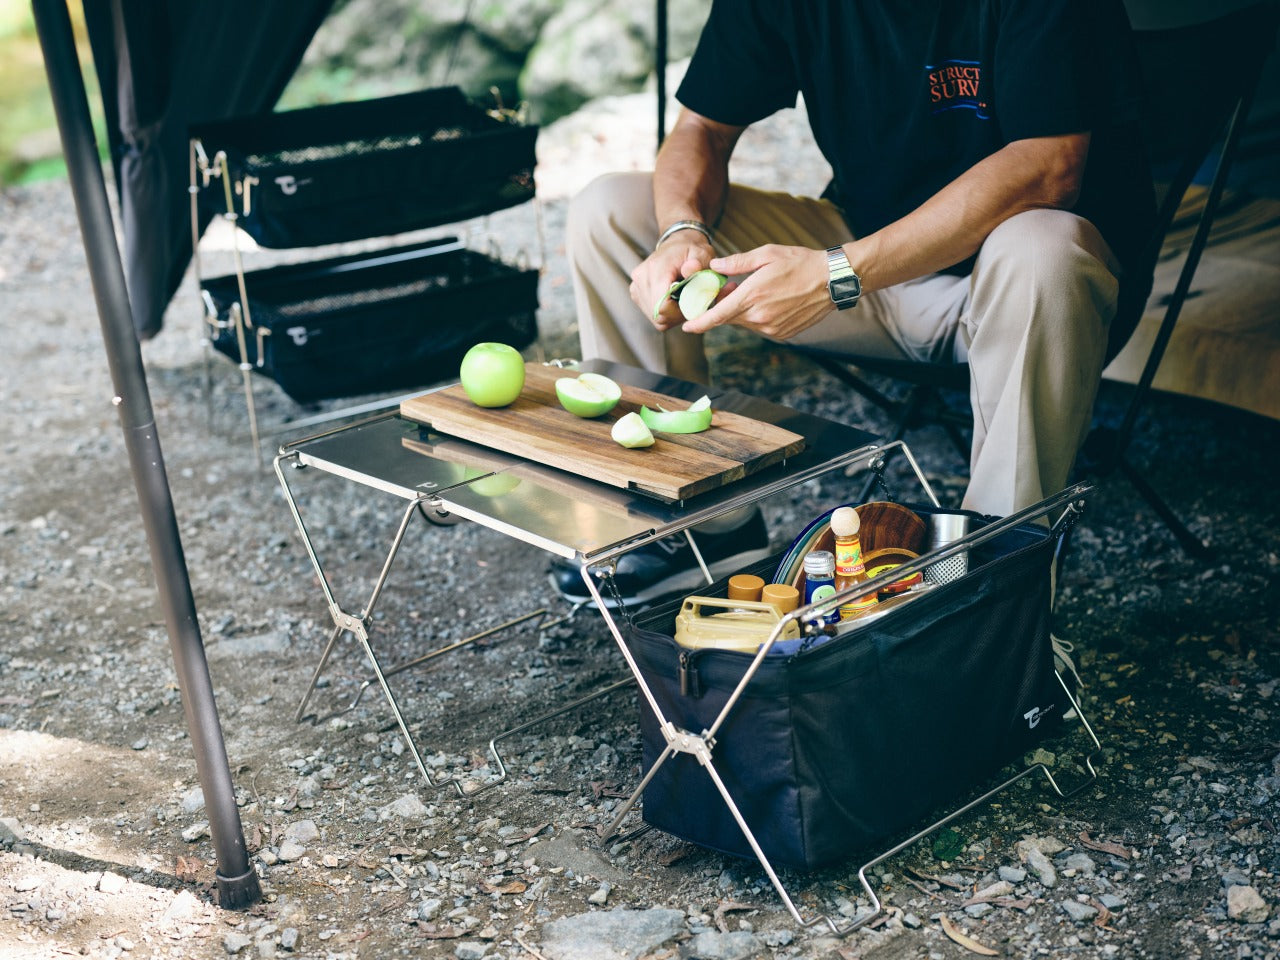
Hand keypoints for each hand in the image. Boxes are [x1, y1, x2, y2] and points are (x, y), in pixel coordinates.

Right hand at [630, 234, 715, 331]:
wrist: (677, 243)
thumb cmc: (692, 251)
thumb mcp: (701, 254)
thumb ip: (698, 263)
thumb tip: (691, 268)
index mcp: (657, 268)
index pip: (662, 306)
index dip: (680, 312)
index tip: (692, 303)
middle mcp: (641, 277)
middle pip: (658, 315)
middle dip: (677, 315)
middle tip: (690, 302)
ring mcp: (636, 285)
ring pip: (654, 317)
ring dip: (671, 314)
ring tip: (682, 299)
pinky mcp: (635, 292)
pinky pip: (651, 314)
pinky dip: (664, 312)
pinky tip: (672, 300)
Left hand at [681, 245, 830, 339]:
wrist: (832, 280)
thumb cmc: (800, 263)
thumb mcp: (766, 254)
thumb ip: (737, 262)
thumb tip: (715, 266)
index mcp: (752, 297)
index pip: (717, 316)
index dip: (699, 323)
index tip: (687, 326)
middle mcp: (760, 317)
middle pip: (730, 318)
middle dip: (724, 307)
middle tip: (729, 289)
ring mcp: (772, 328)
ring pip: (745, 322)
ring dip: (742, 310)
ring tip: (756, 291)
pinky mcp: (782, 334)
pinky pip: (760, 327)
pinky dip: (758, 316)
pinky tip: (771, 300)